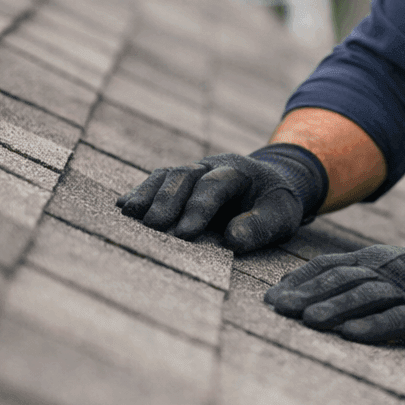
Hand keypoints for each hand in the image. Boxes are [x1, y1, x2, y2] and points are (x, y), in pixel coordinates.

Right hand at [115, 144, 326, 253]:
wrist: (270, 184)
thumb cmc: (275, 203)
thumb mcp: (281, 215)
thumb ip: (260, 226)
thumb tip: (232, 239)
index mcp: (238, 171)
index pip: (214, 185)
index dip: (198, 208)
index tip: (184, 233)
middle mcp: (211, 165)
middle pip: (184, 176)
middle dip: (167, 200)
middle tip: (152, 226)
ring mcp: (194, 170)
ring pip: (167, 175)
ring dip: (148, 194)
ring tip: (130, 215)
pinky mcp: (181, 181)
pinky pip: (158, 181)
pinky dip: (141, 192)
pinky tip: (123, 206)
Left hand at [263, 233, 404, 345]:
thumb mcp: (387, 270)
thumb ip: (353, 277)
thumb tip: (304, 291)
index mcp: (374, 259)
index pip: (329, 265)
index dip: (300, 280)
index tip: (271, 297)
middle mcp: (387, 271)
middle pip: (342, 279)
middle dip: (307, 294)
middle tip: (277, 309)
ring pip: (366, 296)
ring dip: (335, 308)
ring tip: (309, 321)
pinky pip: (398, 319)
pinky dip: (373, 327)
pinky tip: (352, 335)